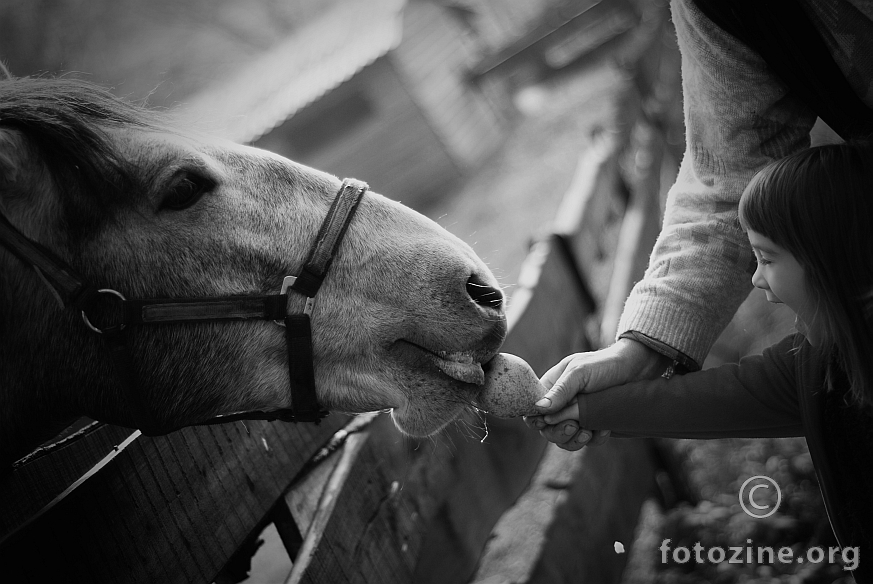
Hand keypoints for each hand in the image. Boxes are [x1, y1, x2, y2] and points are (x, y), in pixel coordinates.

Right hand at [523, 338, 671, 449]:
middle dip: (558, 432)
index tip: (547, 422)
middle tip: (574, 426)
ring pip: (565, 440)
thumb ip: (560, 391)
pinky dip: (595, 439)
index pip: (533, 410)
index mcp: (552, 388)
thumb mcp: (580, 373)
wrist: (637, 369)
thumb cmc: (605, 364)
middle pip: (547, 430)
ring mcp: (578, 415)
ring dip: (574, 440)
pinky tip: (604, 430)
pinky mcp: (595, 424)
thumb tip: (538, 409)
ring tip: (587, 432)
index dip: (535, 420)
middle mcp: (562, 404)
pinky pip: (588, 441)